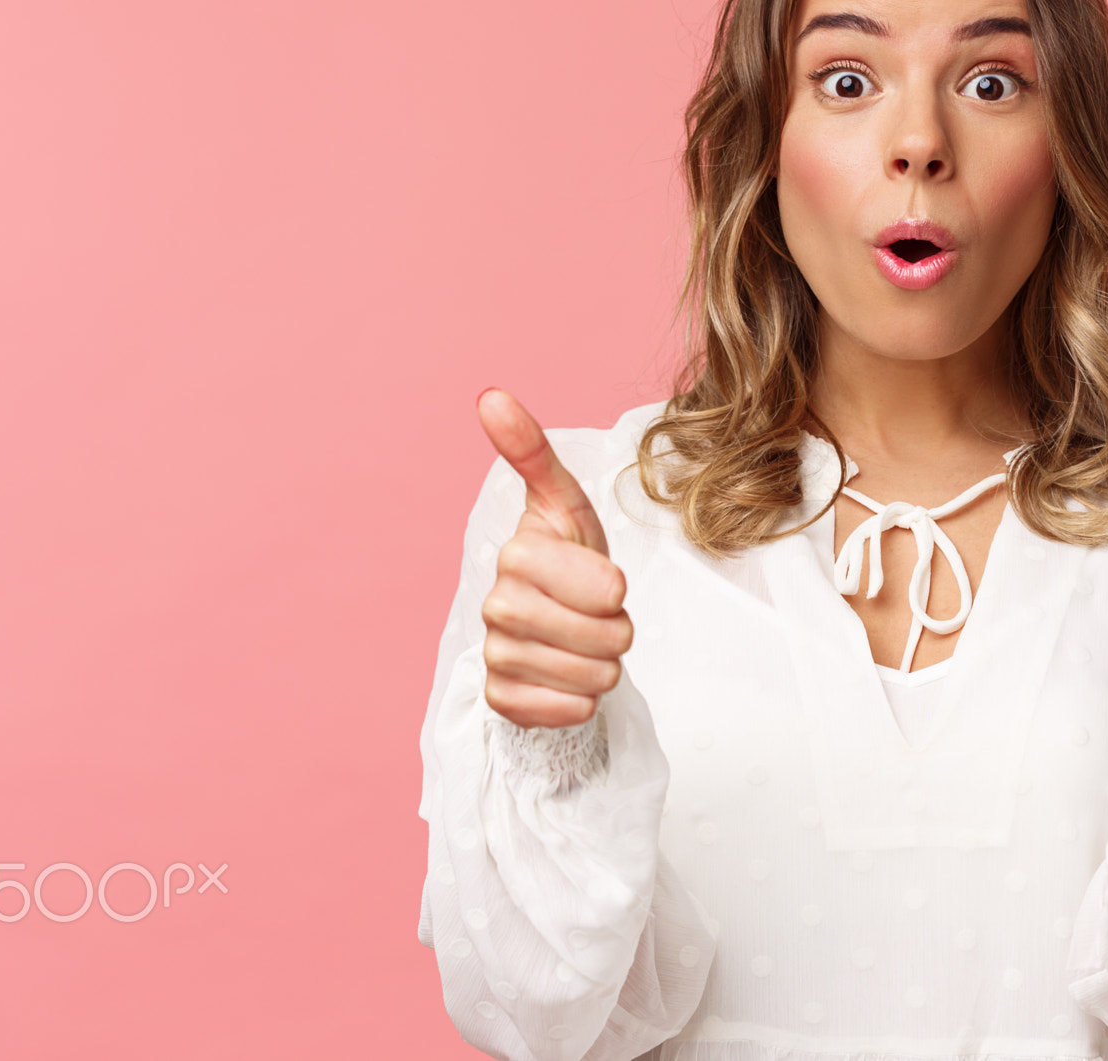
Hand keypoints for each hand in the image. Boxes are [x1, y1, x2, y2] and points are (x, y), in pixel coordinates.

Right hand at [475, 389, 630, 728]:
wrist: (557, 624)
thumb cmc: (570, 558)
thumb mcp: (566, 502)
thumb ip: (533, 452)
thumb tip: (490, 395)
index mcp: (517, 555)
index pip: (602, 588)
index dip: (616, 590)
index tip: (610, 584)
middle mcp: (496, 606)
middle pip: (599, 635)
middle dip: (618, 630)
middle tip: (604, 618)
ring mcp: (495, 654)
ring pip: (589, 676)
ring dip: (604, 664)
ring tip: (589, 645)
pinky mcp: (501, 699)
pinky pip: (564, 712)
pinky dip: (580, 701)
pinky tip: (568, 679)